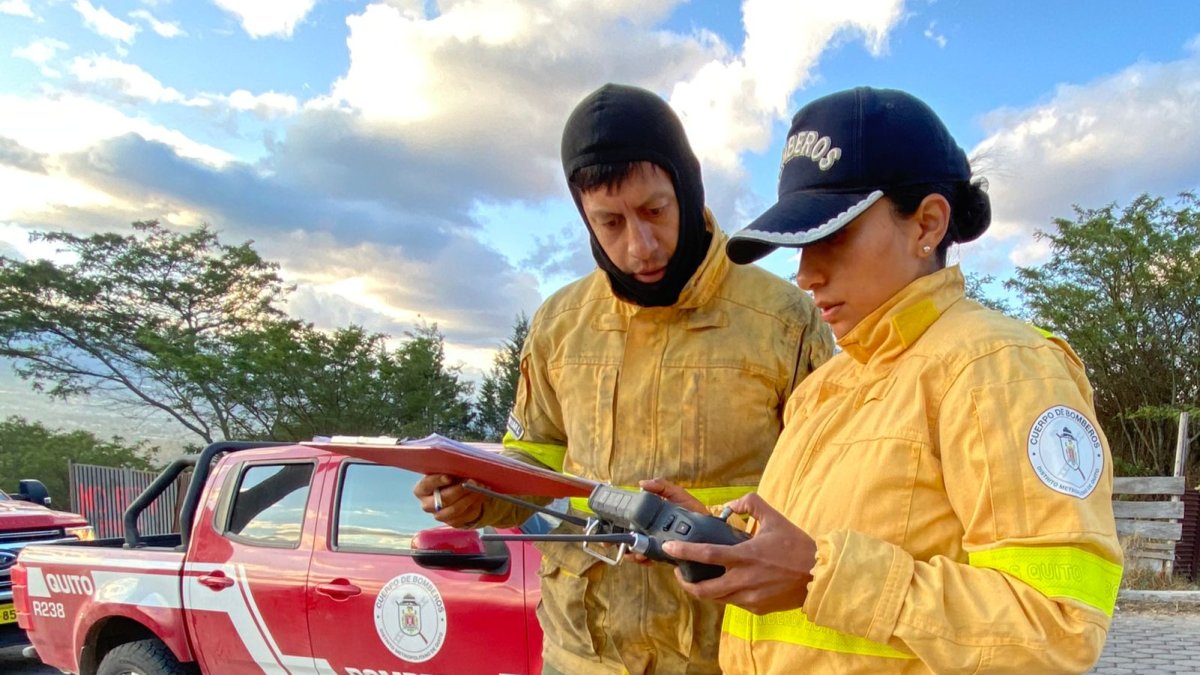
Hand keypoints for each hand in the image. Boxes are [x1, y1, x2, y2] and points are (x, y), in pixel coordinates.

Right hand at [413, 474, 487, 527]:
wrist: (458, 497)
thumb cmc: (451, 480)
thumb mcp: (448, 473)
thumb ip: (451, 472)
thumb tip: (463, 473)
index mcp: (421, 490)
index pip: (427, 485)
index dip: (438, 480)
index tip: (449, 477)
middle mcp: (427, 505)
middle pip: (443, 499)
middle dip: (460, 489)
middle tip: (472, 481)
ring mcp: (439, 516)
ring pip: (456, 509)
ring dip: (470, 497)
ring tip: (480, 488)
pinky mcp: (452, 523)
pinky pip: (465, 516)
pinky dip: (475, 504)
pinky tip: (481, 496)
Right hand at [614, 478, 710, 565]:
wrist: (714, 533)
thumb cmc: (696, 512)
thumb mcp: (679, 495)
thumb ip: (663, 487)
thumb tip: (642, 483)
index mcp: (652, 514)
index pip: (629, 517)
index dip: (615, 520)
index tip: (608, 523)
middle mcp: (651, 528)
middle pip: (627, 534)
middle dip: (617, 540)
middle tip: (614, 543)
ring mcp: (656, 542)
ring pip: (635, 548)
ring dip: (631, 552)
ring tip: (635, 553)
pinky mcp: (664, 555)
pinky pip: (648, 558)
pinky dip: (643, 559)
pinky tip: (645, 559)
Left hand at [661, 493, 815, 614]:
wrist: (820, 577)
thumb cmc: (797, 546)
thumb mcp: (775, 518)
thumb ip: (750, 504)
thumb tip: (728, 505)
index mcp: (745, 556)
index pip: (706, 554)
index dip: (684, 551)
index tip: (668, 548)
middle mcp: (744, 580)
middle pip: (703, 589)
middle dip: (685, 583)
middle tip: (679, 572)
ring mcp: (750, 598)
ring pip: (716, 598)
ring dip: (704, 589)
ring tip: (701, 577)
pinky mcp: (757, 608)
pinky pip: (733, 602)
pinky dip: (726, 594)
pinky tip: (728, 583)